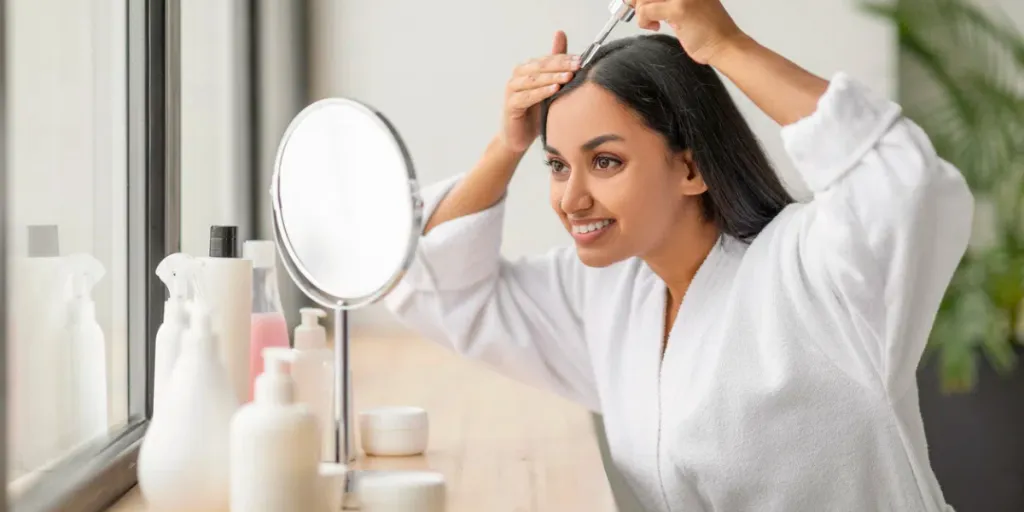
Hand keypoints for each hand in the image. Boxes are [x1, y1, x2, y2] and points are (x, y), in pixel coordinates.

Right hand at [501, 31, 580, 152]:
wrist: (520, 137)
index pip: (548, 58)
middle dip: (560, 65)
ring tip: (568, 76)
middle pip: (541, 65)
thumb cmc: (537, 112)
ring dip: (552, 77)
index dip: (564, 58)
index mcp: (528, 68)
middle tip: (577, 65)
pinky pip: (526, 96)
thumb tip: (569, 48)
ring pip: (533, 79)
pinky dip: (541, 92)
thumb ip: (558, 70)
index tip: (581, 59)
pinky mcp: (510, 104)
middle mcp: (518, 75)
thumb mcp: (551, 90)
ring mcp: (512, 89)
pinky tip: (555, 90)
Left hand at [630, 0, 745, 64]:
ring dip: (641, 13)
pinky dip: (644, 21)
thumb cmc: (708, 30)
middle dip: (638, 3)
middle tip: (644, 14)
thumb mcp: (684, 6)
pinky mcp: (679, 9)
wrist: (725, 45)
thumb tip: (638, 0)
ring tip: (653, 22)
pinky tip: (654, 26)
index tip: (636, 3)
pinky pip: (646, 11)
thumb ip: (665, 1)